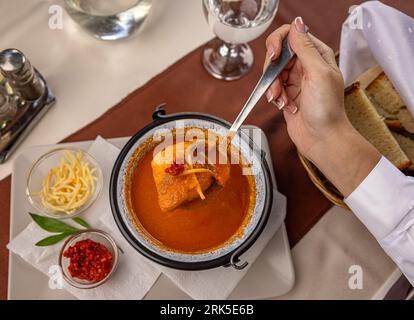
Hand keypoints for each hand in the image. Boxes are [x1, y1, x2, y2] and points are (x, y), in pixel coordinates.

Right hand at [264, 18, 380, 196]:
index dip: (278, 43)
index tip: (273, 57)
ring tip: (282, 101)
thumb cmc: (327, 109)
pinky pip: (272, 88)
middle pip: (278, 54)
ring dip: (273, 87)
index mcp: (318, 55)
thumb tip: (296, 23)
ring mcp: (296, 80)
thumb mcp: (318, 72)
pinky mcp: (287, 94)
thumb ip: (305, 47)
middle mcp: (306, 65)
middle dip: (273, 71)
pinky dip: (274, 97)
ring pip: (272, 73)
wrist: (322, 139)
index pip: (292, 35)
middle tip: (276, 85)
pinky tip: (284, 106)